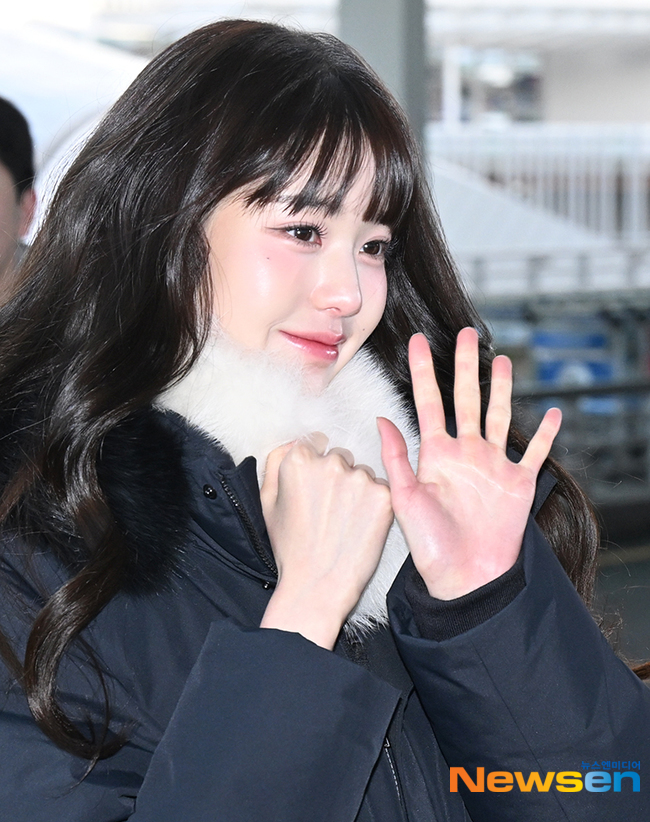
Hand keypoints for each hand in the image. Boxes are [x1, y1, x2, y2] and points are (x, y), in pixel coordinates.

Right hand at [259, 433, 393, 648]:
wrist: (318, 585)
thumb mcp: (268, 501)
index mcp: (298, 460)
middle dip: (337, 476)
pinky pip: (381, 488)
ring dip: (358, 489)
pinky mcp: (384, 495)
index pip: (315, 443)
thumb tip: (294, 441)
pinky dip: (375, 503)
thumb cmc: (290, 546)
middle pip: (340, 456)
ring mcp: (359, 478)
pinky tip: (361, 525)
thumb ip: (276, 461)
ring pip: (362, 472)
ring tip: (345, 521)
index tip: (316, 487)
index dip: (315, 465)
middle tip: (330, 510)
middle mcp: (331, 463)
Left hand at [378, 327, 560, 599]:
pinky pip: (536, 454)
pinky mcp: (518, 484)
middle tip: (467, 334)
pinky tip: (553, 415)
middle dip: (466, 367)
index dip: (423, 371)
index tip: (416, 342)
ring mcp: (493, 466)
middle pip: (467, 399)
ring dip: (503, 390)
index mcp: (436, 453)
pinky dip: (547, 436)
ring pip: (501, 417)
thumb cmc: (429, 544)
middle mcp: (466, 453)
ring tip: (504, 362)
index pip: (429, 402)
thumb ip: (396, 457)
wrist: (463, 578)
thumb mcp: (405, 498)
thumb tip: (379, 418)